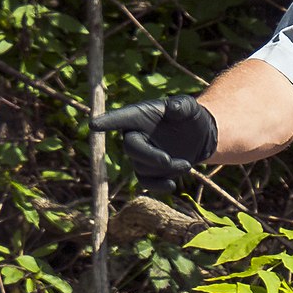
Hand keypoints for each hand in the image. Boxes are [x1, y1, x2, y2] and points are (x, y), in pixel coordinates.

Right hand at [92, 94, 216, 190]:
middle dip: (149, 156)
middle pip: (131, 148)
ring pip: (142, 167)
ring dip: (165, 168)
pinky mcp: (149, 170)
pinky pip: (145, 182)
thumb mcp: (189, 107)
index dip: (107, 121)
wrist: (198, 135)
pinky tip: (171, 186)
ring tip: (186, 164)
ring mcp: (140, 154)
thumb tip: (174, 107)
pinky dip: (157, 186)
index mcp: (138, 116)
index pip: (120, 118)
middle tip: (168, 159)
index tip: (94, 124)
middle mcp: (134, 135)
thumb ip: (182, 106)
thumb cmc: (189, 116)